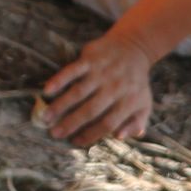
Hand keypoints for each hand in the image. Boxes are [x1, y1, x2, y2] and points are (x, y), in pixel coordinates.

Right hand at [41, 31, 155, 146]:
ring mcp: (102, 72)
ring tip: (45, 118)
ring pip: (78, 92)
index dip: (91, 135)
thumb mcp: (144, 105)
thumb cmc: (136, 83)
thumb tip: (120, 137)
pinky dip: (60, 80)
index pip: (108, 123)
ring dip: (60, 106)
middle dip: (71, 124)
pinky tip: (47, 91)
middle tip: (54, 134)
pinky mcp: (91, 58)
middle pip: (91, 110)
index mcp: (129, 101)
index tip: (75, 142)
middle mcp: (115, 87)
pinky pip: (73, 70)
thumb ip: (136, 124)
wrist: (134, 47)